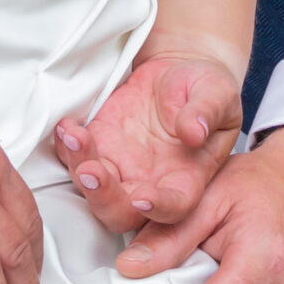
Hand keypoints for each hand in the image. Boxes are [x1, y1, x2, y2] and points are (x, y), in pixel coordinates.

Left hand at [54, 52, 241, 232]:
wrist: (176, 72)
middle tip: (92, 170)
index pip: (175, 206)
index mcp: (187, 178)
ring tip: (74, 136)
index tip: (142, 197)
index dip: (159, 208)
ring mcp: (121, 167)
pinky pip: (75, 157)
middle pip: (122, 211)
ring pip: (92, 189)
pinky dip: (66, 146)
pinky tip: (66, 127)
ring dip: (79, 167)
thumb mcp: (217, 93)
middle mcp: (151, 182)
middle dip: (102, 197)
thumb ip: (207, 111)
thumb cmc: (206, 88)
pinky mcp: (99, 145)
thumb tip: (194, 131)